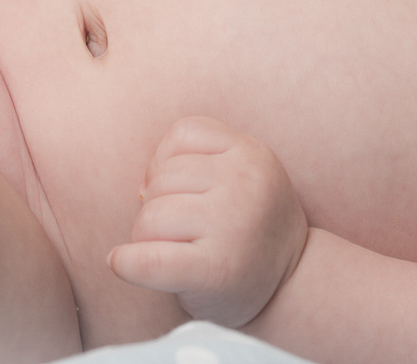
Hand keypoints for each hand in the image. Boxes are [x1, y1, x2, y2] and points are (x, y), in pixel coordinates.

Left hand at [107, 116, 307, 328]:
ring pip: (150, 216)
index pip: (184, 134)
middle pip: (162, 178)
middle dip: (159, 204)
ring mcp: (231, 225)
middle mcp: (246, 183)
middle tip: (185, 229)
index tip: (182, 190)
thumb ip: (199, 162)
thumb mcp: (245, 176)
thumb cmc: (252, 227)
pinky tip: (126, 264)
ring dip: (147, 236)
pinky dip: (126, 263)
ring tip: (177, 248)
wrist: (290, 282)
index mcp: (253, 153)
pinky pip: (146, 260)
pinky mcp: (213, 269)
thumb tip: (141, 188)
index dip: (167, 160)